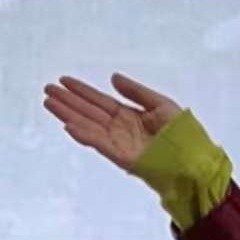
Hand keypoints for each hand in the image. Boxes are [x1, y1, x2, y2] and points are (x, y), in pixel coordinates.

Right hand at [42, 73, 180, 173]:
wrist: (193, 161)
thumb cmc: (182, 133)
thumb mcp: (160, 103)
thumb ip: (135, 91)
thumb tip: (112, 78)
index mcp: (128, 115)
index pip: (99, 100)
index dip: (81, 90)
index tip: (64, 81)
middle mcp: (118, 128)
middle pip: (87, 111)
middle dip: (67, 100)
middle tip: (47, 89)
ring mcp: (117, 142)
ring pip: (87, 124)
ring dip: (67, 114)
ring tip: (49, 102)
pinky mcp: (119, 155)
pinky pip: (98, 142)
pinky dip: (82, 134)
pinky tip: (67, 125)